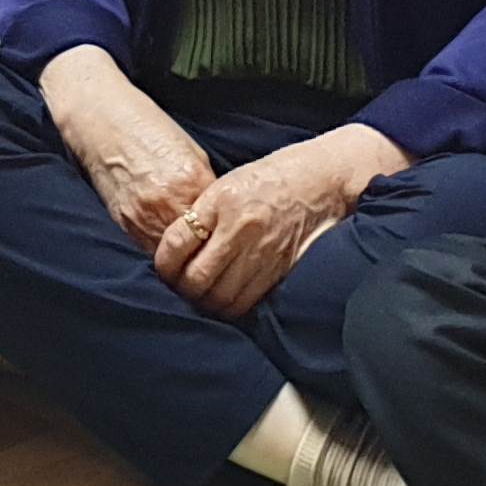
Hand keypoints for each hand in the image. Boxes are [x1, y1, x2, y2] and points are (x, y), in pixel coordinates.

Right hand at [39, 47, 215, 248]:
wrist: (102, 124)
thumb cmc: (149, 130)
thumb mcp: (192, 152)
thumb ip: (206, 186)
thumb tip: (221, 215)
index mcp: (191, 182)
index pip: (220, 224)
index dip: (226, 230)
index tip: (231, 234)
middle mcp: (167, 205)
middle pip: (198, 245)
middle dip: (207, 248)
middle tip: (216, 251)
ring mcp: (143, 218)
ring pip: (174, 257)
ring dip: (185, 257)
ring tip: (193, 252)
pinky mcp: (125, 225)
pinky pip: (151, 251)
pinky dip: (163, 251)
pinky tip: (170, 244)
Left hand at [151, 125, 399, 318]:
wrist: (323, 181)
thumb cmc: (272, 177)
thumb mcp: (228, 184)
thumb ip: (201, 214)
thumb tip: (175, 248)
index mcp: (222, 202)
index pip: (176, 244)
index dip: (163, 263)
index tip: (163, 267)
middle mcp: (241, 231)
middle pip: (196, 279)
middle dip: (182, 288)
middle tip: (178, 286)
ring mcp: (262, 254)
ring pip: (220, 298)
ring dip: (205, 303)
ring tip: (200, 296)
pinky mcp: (280, 271)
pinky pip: (247, 302)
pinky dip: (231, 307)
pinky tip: (226, 299)